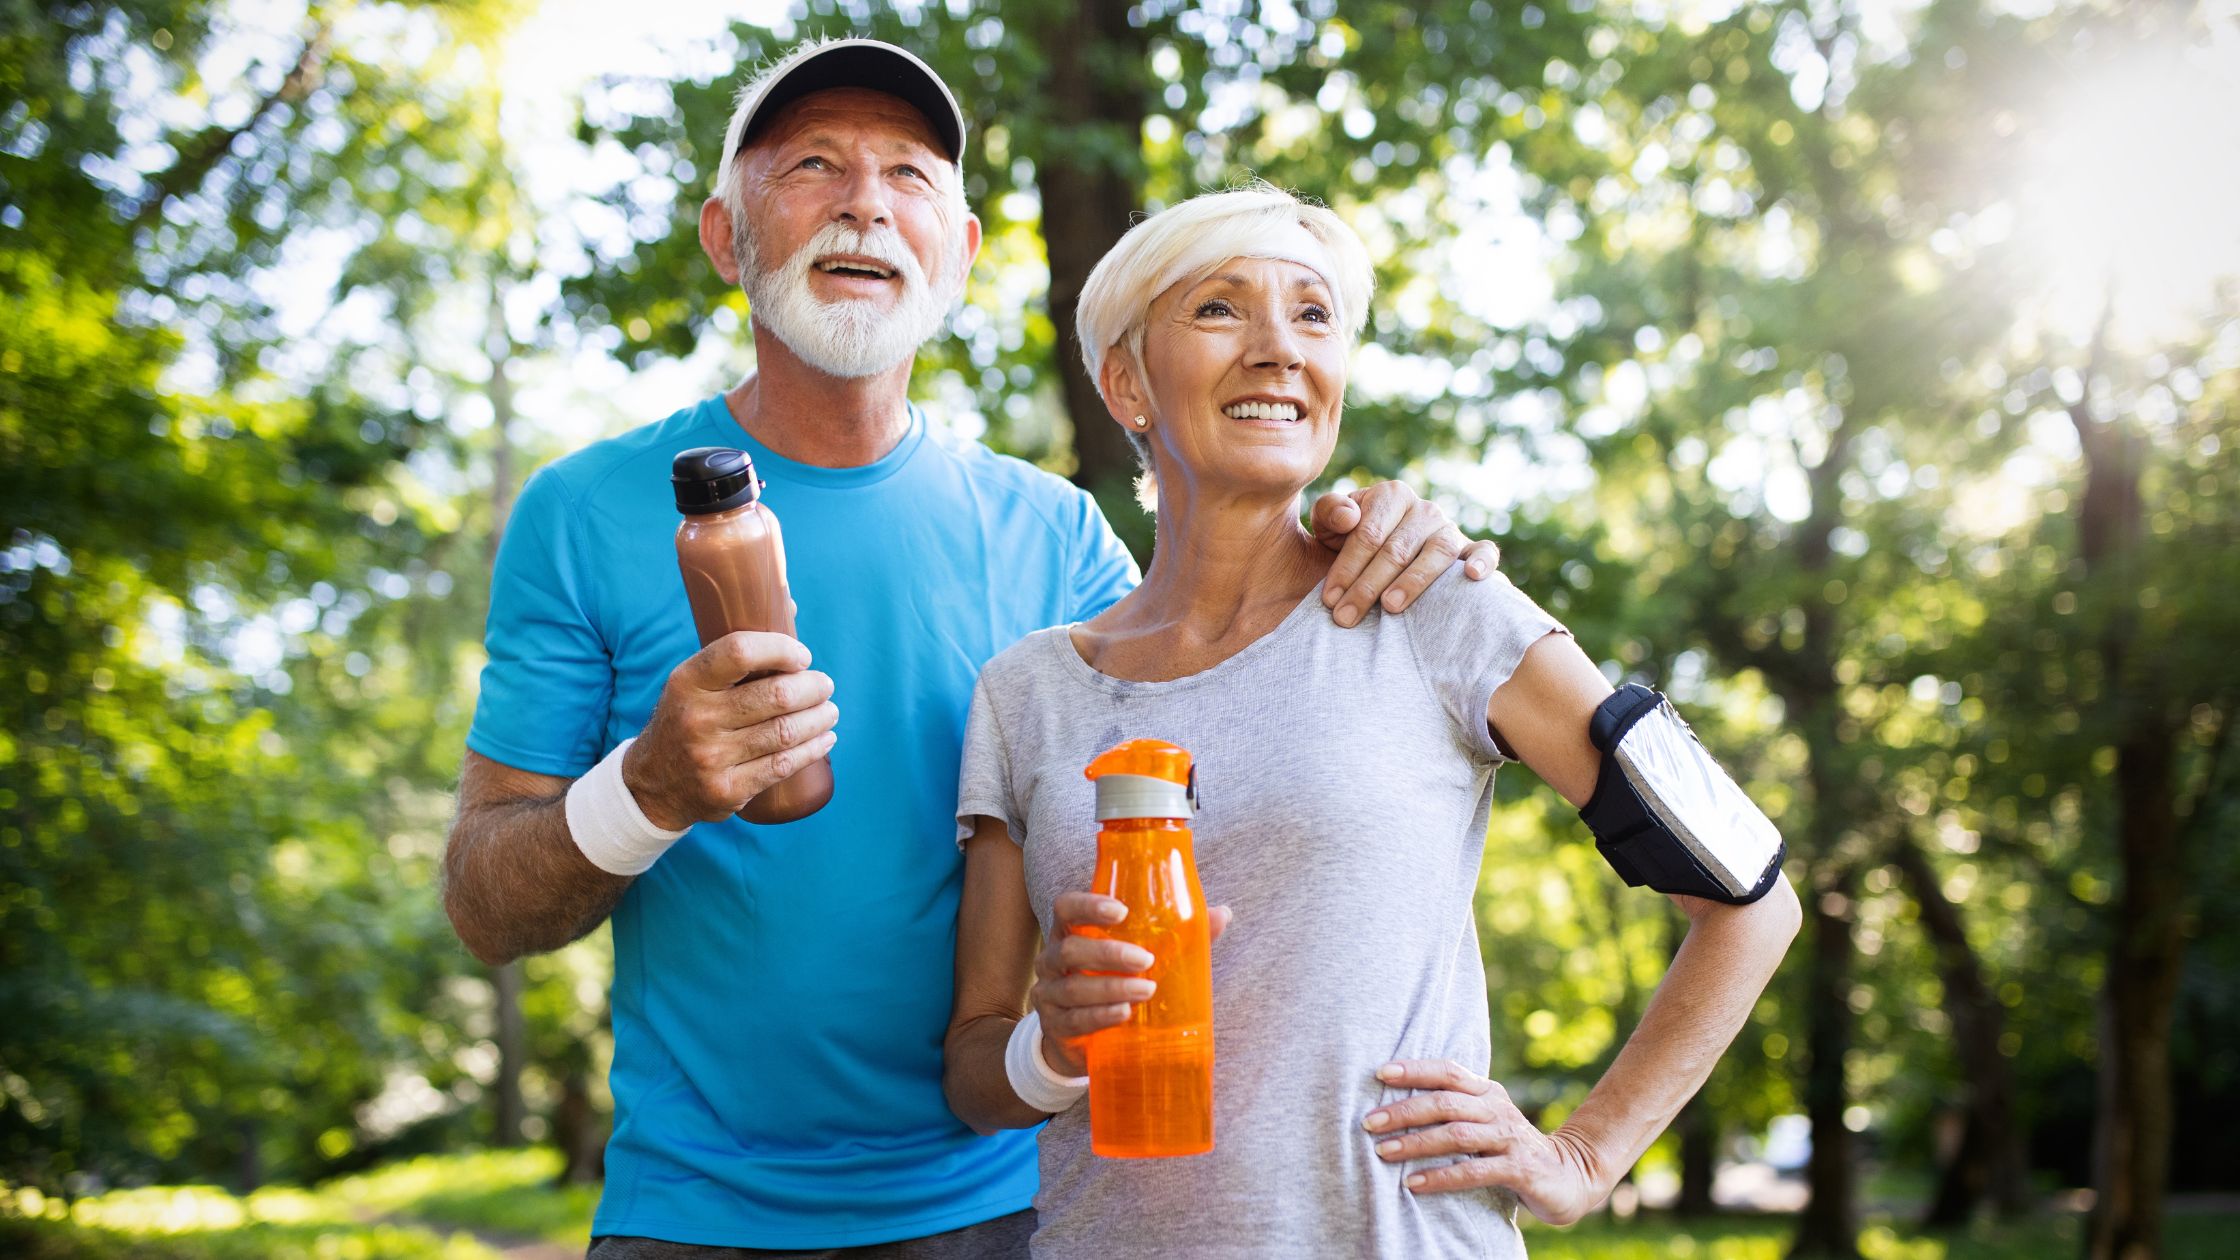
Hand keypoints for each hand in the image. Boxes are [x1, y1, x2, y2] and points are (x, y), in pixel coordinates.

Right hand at [623, 631, 838, 829]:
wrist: (652, 784)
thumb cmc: (688, 718)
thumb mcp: (694, 682)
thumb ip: (736, 650)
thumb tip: (789, 604)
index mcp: (687, 681)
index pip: (740, 651)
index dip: (781, 649)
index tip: (802, 657)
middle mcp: (697, 718)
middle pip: (776, 695)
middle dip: (813, 687)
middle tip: (825, 685)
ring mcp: (711, 757)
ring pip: (785, 731)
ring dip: (819, 718)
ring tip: (830, 711)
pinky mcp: (727, 790)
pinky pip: (783, 765)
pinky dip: (813, 748)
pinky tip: (825, 738)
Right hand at [1032, 892, 1231, 1077]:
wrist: (1083, 1037)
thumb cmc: (1115, 981)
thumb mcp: (1140, 956)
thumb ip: (1177, 935)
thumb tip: (1223, 914)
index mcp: (1071, 932)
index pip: (1066, 907)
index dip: (1088, 905)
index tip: (1122, 911)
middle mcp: (1053, 959)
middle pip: (1070, 948)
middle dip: (1108, 953)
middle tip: (1146, 959)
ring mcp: (1049, 994)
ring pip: (1072, 988)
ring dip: (1111, 988)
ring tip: (1146, 990)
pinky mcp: (1055, 1027)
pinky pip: (1074, 1020)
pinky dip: (1100, 1016)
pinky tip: (1124, 1013)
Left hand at [1310, 484, 1500, 626]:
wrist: (1378, 559)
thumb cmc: (1349, 543)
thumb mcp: (1331, 527)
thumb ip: (1329, 513)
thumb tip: (1349, 516)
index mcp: (1391, 496)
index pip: (1368, 534)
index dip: (1346, 568)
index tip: (1329, 600)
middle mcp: (1424, 509)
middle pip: (1397, 549)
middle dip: (1367, 586)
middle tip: (1347, 617)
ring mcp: (1449, 529)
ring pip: (1437, 553)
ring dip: (1414, 581)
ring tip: (1391, 607)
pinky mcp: (1471, 548)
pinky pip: (1484, 550)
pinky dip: (1482, 561)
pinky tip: (1471, 576)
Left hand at [1362, 1058, 1606, 1225]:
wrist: (1569, 1175)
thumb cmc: (1510, 1147)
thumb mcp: (1485, 1120)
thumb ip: (1453, 1109)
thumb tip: (1394, 1104)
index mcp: (1487, 1091)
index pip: (1448, 1072)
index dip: (1415, 1070)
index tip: (1380, 1074)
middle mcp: (1497, 1109)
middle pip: (1445, 1102)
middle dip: (1404, 1111)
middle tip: (1369, 1122)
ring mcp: (1509, 1138)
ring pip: (1456, 1134)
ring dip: (1416, 1143)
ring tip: (1384, 1151)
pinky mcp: (1519, 1169)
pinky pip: (1473, 1172)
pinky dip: (1441, 1177)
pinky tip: (1414, 1184)